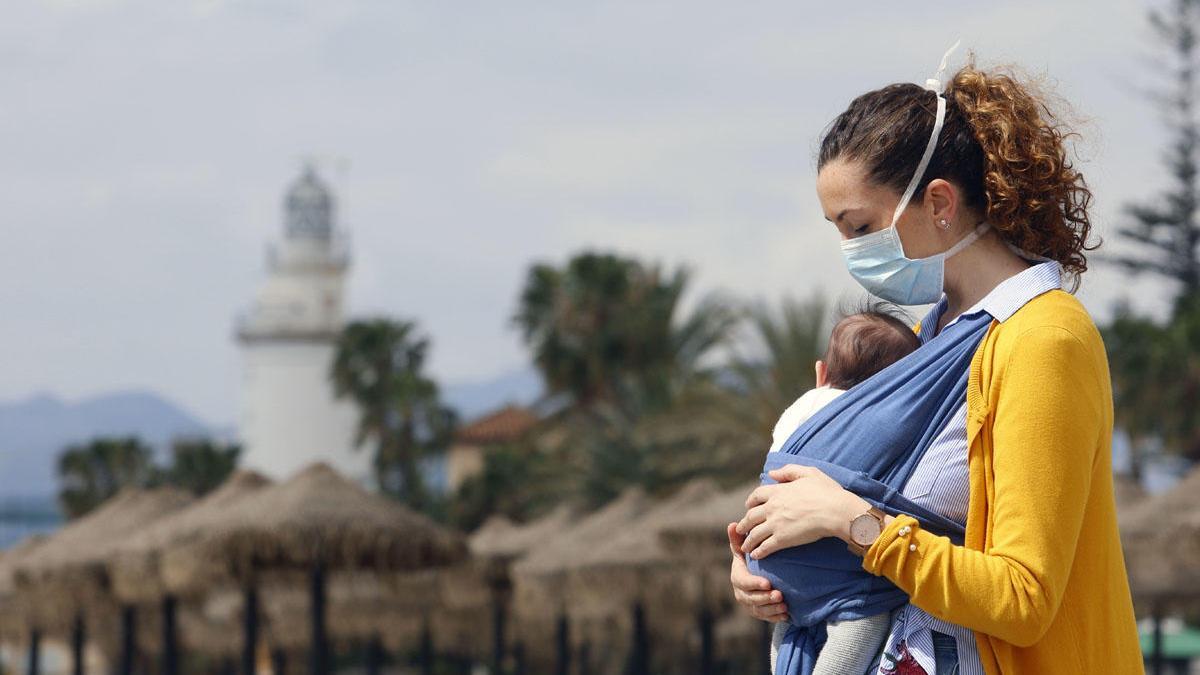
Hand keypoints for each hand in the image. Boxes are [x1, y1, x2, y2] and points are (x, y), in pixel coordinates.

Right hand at [727, 522, 788, 621]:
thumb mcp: (744, 548)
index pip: (743, 582)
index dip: (754, 584)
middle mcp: (740, 592)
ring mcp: (749, 604)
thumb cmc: (751, 557)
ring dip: (771, 609)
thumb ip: (738, 539)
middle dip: (764, 598)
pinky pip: (766, 618)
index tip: (768, 583)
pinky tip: (786, 615)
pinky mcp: (759, 612)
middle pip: (750, 599)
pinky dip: (775, 617)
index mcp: (737, 576)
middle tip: (779, 595)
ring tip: (784, 606)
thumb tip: (732, 524)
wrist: (757, 573)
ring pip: (758, 610)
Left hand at [735, 464, 869, 559]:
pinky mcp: (782, 539)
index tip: (748, 507)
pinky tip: (756, 556)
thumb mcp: (808, 473)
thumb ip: (789, 471)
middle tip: (740, 530)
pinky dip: (759, 552)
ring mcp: (775, 524)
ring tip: (744, 547)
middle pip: (751, 516)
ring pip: (755, 533)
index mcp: (777, 491)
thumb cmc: (826, 491)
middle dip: (744, 524)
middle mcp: (772, 507)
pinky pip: (765, 547)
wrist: (835, 511)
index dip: (750, 502)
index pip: (756, 496)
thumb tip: (772, 473)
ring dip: (748, 541)